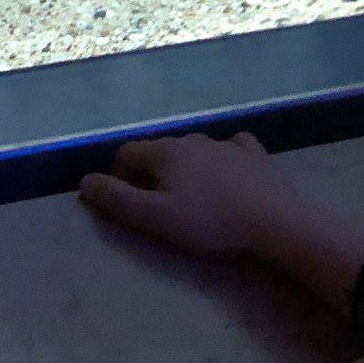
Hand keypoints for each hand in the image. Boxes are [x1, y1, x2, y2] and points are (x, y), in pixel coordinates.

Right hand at [78, 132, 302, 258]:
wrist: (278, 220)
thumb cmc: (212, 222)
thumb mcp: (156, 218)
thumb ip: (117, 200)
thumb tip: (85, 181)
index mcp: (164, 153)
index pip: (126, 152)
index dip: (117, 174)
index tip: (122, 200)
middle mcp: (191, 140)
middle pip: (159, 150)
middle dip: (150, 172)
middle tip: (156, 204)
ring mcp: (226, 144)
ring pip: (194, 148)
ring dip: (185, 166)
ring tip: (192, 195)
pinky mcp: (255, 155)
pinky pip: (233, 147)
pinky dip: (224, 157)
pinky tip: (231, 170)